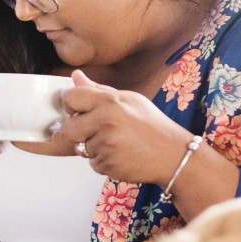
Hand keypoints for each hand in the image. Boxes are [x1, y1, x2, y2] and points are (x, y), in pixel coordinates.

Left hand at [59, 69, 193, 185]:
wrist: (172, 155)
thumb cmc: (151, 124)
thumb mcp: (128, 99)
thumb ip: (98, 90)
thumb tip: (75, 76)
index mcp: (109, 101)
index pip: (70, 98)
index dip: (71, 105)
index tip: (78, 109)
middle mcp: (105, 122)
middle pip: (68, 127)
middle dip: (76, 130)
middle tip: (93, 130)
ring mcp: (105, 145)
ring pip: (80, 147)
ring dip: (92, 147)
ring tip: (116, 142)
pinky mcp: (107, 164)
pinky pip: (92, 163)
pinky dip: (102, 161)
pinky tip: (120, 154)